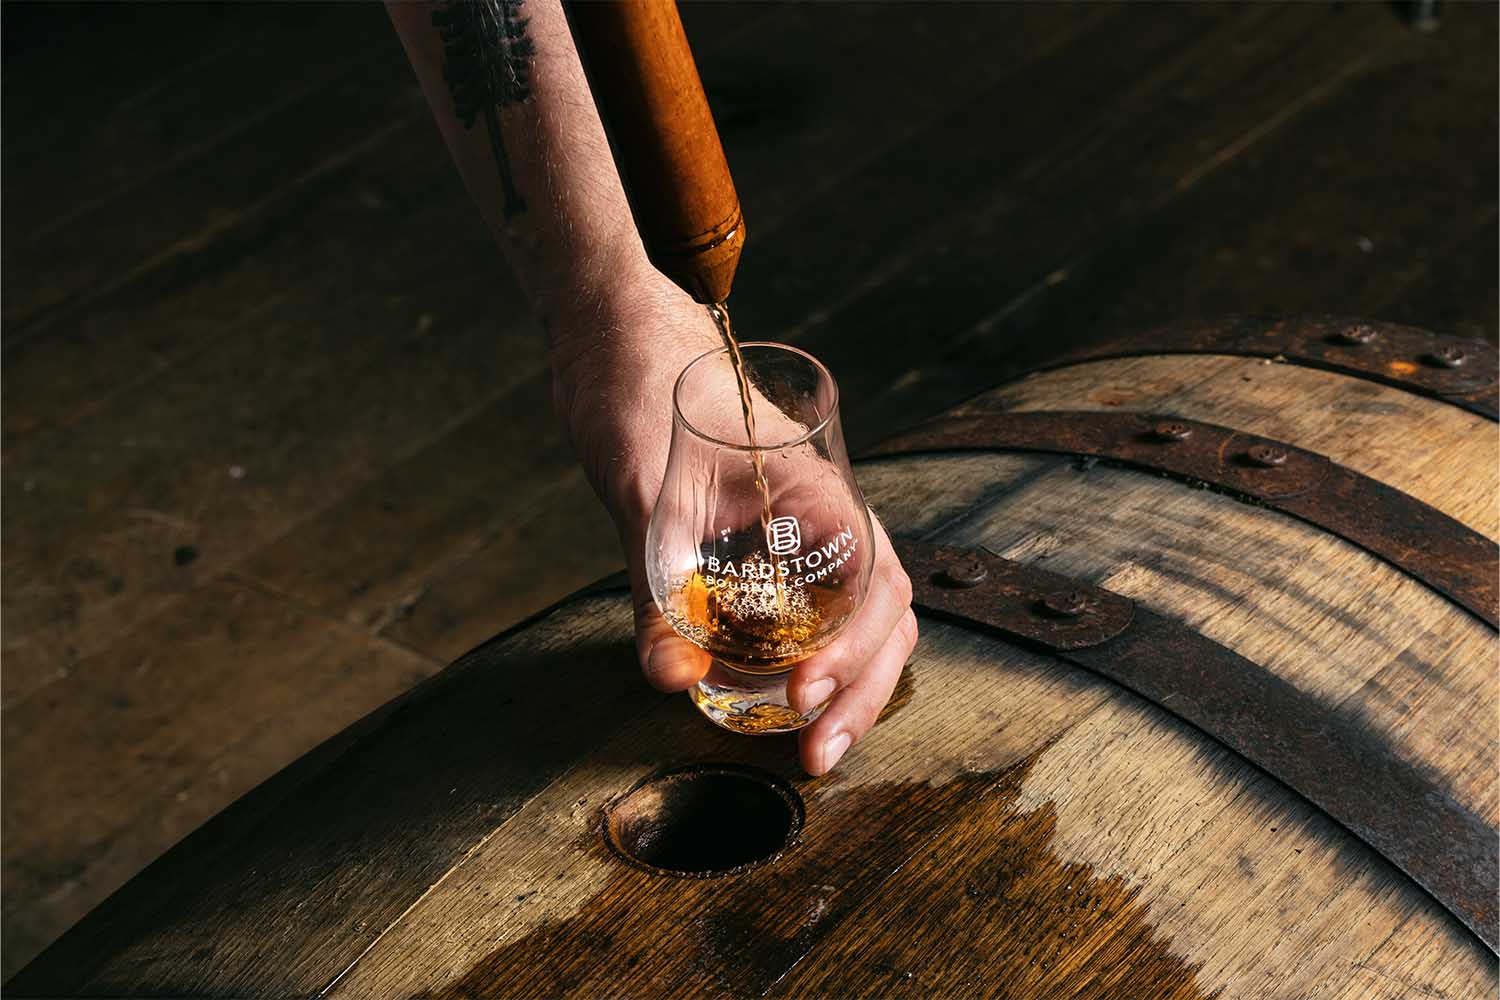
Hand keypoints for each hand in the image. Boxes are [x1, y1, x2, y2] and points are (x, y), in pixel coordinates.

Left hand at [549, 263, 916, 775]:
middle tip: (818, 753)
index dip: (855, 649)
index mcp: (816, 488)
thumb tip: (670, 680)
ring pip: (863, 611)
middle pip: (885, 610)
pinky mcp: (778, 535)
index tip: (804, 693)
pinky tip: (785, 695)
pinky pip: (821, 602)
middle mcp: (829, 509)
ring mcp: (810, 523)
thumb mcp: (640, 496)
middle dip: (863, 688)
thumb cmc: (640, 391)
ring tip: (815, 744)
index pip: (875, 579)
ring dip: (851, 680)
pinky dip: (818, 654)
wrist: (621, 332)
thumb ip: (654, 587)